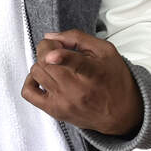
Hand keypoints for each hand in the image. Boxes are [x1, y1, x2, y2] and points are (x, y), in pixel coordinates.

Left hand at [20, 29, 143, 135]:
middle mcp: (78, 90)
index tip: (52, 54)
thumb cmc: (114, 80)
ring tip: (53, 64)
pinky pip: (29, 93)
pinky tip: (42, 77)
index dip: (62, 57)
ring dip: (41, 62)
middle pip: (47, 62)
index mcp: (94, 72)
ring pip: (37, 72)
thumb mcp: (105, 51)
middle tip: (56, 49)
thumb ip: (78, 38)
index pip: (77, 64)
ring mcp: (64, 101)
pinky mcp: (55, 110)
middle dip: (47, 48)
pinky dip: (30, 80)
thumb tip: (51, 37)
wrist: (121, 113)